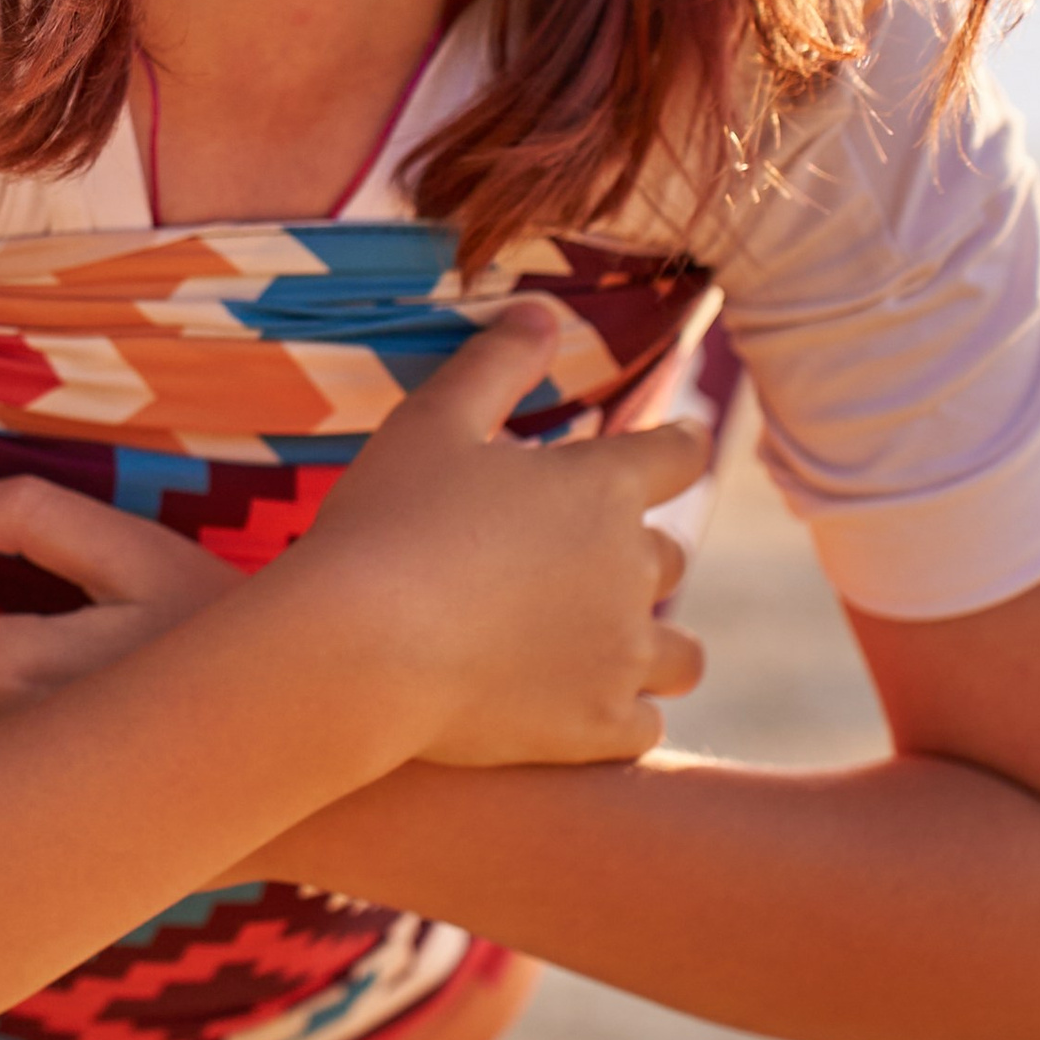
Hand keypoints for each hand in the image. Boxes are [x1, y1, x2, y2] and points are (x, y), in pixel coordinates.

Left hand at [0, 301, 706, 781]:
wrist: (467, 811)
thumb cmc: (438, 659)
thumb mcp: (447, 510)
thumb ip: (491, 390)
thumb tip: (559, 319)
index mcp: (190, 609)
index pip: (81, 544)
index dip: (10, 513)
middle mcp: (138, 693)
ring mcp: (124, 778)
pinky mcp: (123, 836)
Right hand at [303, 301, 706, 767]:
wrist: (359, 649)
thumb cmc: (389, 522)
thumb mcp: (433, 421)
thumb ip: (495, 363)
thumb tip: (542, 310)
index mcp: (603, 487)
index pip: (677, 455)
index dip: (675, 447)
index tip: (672, 448)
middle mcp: (632, 571)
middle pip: (671, 557)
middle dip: (636, 555)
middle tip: (582, 561)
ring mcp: (621, 656)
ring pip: (680, 654)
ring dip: (652, 644)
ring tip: (606, 646)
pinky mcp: (597, 728)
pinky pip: (643, 726)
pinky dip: (619, 716)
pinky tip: (582, 711)